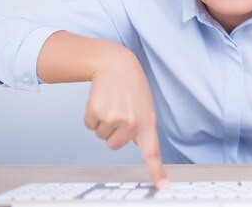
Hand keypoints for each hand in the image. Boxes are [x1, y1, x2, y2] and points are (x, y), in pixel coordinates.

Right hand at [84, 53, 168, 188]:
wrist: (116, 63)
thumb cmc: (131, 86)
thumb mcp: (145, 107)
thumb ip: (142, 129)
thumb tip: (138, 147)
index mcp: (147, 123)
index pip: (152, 152)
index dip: (157, 171)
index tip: (163, 187)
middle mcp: (132, 124)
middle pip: (113, 145)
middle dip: (113, 130)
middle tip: (120, 109)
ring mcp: (114, 118)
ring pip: (100, 135)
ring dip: (102, 121)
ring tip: (112, 102)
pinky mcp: (97, 112)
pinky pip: (89, 125)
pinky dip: (91, 115)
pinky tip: (101, 99)